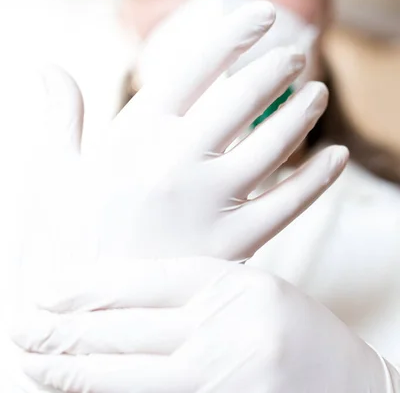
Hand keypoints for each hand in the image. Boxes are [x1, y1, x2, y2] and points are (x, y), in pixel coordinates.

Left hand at [13, 257, 399, 391]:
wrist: (354, 386)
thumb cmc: (297, 330)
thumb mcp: (249, 288)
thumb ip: (192, 288)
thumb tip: (116, 294)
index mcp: (227, 285)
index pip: (138, 282)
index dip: (84, 287)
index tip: (44, 289)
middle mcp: (219, 333)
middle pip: (120, 331)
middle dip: (61, 330)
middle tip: (18, 325)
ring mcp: (217, 382)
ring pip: (121, 377)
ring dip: (69, 371)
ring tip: (31, 361)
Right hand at [23, 0, 347, 266]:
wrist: (87, 320)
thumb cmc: (70, 239)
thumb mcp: (54, 174)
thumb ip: (60, 117)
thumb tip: (47, 67)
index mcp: (134, 138)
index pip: (194, 68)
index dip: (234, 35)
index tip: (262, 14)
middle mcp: (175, 163)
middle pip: (242, 99)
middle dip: (276, 68)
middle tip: (297, 54)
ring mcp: (208, 205)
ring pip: (273, 144)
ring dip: (302, 113)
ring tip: (318, 92)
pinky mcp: (233, 247)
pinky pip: (288, 205)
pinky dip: (317, 178)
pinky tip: (336, 157)